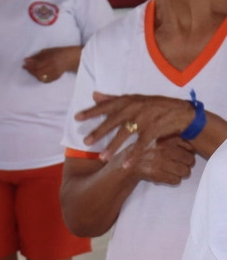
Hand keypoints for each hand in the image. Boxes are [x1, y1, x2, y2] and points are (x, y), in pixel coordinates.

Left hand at [23, 46, 79, 83]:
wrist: (70, 58)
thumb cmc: (57, 52)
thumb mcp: (47, 51)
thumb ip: (37, 56)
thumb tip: (26, 60)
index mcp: (51, 58)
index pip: (37, 64)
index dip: (29, 65)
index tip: (24, 64)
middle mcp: (53, 67)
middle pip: (38, 72)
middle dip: (30, 70)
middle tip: (25, 68)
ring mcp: (55, 73)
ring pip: (41, 77)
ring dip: (33, 74)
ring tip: (30, 70)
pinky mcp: (56, 77)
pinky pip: (45, 80)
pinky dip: (39, 78)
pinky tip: (37, 74)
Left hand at [79, 92, 198, 161]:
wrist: (182, 113)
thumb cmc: (154, 106)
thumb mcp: (134, 99)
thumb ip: (113, 99)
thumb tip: (94, 95)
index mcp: (129, 100)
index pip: (107, 106)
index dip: (92, 111)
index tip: (76, 118)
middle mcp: (135, 108)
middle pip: (113, 121)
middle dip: (99, 132)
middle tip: (85, 142)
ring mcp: (145, 119)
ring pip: (126, 134)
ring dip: (113, 146)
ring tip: (102, 157)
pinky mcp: (155, 129)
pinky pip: (142, 144)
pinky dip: (134, 155)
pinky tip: (125, 165)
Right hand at [115, 136, 195, 184]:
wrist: (121, 166)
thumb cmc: (141, 153)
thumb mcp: (155, 139)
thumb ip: (172, 140)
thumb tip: (193, 148)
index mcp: (164, 137)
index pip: (189, 146)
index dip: (188, 152)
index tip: (182, 155)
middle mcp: (163, 148)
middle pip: (190, 160)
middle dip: (186, 165)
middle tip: (180, 166)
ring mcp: (159, 161)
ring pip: (185, 171)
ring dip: (181, 174)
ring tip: (173, 172)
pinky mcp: (155, 173)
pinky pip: (175, 180)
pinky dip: (173, 180)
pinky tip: (165, 177)